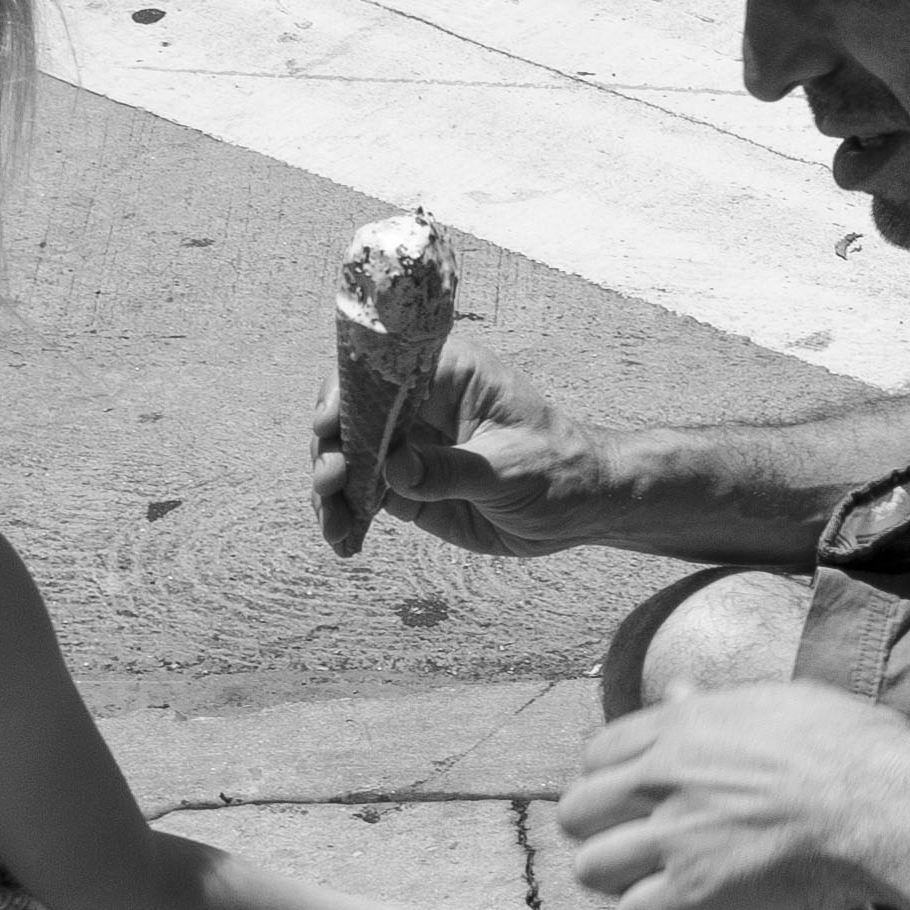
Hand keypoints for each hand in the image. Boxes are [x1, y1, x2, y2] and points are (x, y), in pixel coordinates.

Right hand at [316, 339, 614, 560]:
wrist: (582, 508)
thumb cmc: (559, 469)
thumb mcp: (511, 468)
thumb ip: (451, 470)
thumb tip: (394, 469)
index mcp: (447, 375)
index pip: (382, 369)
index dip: (345, 392)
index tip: (327, 424)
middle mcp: (420, 405)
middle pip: (351, 415)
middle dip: (330, 449)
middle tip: (329, 484)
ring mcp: (410, 446)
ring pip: (350, 458)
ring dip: (331, 489)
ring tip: (333, 524)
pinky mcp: (407, 486)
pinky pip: (364, 495)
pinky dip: (347, 515)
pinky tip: (343, 540)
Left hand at [553, 681, 909, 909]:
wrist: (885, 803)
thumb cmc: (851, 750)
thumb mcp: (776, 704)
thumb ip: (715, 708)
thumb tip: (680, 690)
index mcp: (681, 725)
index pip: (597, 753)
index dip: (609, 783)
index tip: (633, 802)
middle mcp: (663, 776)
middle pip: (577, 812)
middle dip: (601, 834)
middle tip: (638, 850)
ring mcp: (674, 835)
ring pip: (593, 869)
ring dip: (622, 882)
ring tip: (658, 887)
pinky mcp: (696, 890)